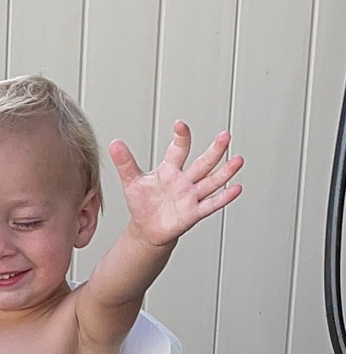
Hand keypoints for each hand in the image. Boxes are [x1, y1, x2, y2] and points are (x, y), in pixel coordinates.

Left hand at [109, 122, 243, 245]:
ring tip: (238, 160)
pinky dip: (224, 197)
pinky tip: (237, 188)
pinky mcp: (194, 213)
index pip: (178, 149)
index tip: (180, 125)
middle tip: (225, 136)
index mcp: (170, 169)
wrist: (147, 229)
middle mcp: (185, 180)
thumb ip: (125, 163)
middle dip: (214, 151)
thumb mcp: (132, 182)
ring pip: (211, 181)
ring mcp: (191, 196)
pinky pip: (211, 204)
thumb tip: (114, 143)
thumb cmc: (142, 203)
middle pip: (202, 163)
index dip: (180, 137)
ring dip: (225, 172)